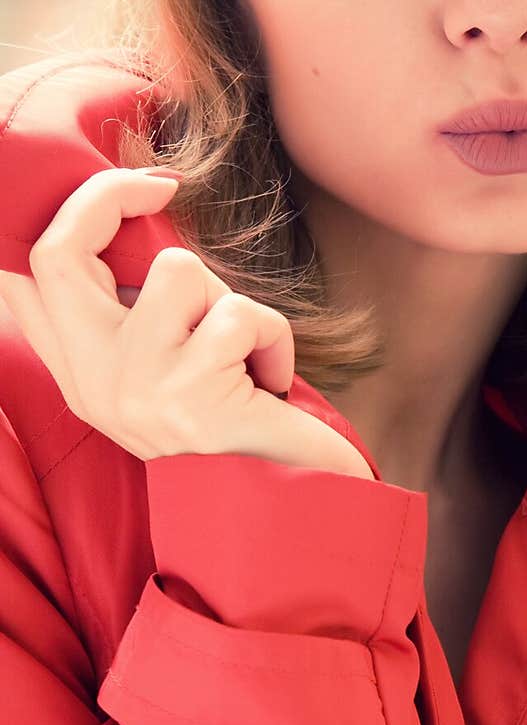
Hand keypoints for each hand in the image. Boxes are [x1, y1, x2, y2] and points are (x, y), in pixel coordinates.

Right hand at [0, 166, 373, 478]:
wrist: (281, 514)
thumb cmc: (231, 436)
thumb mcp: (162, 378)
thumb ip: (128, 316)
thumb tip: (125, 218)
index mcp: (80, 378)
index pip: (28, 276)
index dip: (69, 213)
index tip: (129, 192)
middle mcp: (95, 385)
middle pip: (61, 252)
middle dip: (110, 198)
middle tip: (163, 191)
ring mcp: (139, 390)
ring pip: (181, 274)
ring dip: (229, 299)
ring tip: (244, 355)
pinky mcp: (194, 397)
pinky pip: (242, 316)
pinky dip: (274, 338)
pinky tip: (273, 381)